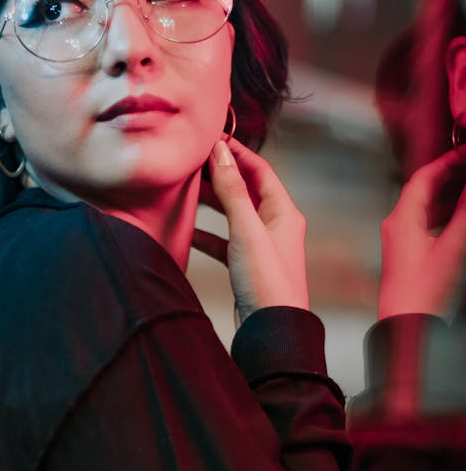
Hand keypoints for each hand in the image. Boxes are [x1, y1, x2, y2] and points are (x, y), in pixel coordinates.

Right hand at [193, 139, 309, 321]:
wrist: (272, 330)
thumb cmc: (267, 282)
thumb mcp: (246, 230)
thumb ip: (232, 191)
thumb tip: (220, 153)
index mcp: (283, 212)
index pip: (259, 170)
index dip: (236, 152)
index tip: (211, 139)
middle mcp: (275, 226)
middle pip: (245, 190)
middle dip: (220, 174)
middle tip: (193, 162)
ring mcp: (260, 246)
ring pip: (232, 215)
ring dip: (211, 202)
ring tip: (186, 189)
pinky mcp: (246, 265)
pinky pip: (224, 241)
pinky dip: (206, 233)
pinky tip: (187, 230)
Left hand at [378, 148, 465, 319]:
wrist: (405, 322)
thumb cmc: (420, 291)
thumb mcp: (451, 247)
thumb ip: (463, 214)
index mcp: (401, 219)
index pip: (422, 178)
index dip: (445, 162)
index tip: (464, 153)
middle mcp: (396, 225)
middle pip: (422, 189)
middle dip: (448, 175)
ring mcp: (400, 238)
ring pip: (424, 205)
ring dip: (447, 194)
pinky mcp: (407, 251)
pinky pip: (425, 221)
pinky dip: (443, 212)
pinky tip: (457, 215)